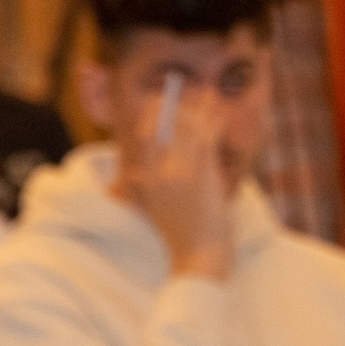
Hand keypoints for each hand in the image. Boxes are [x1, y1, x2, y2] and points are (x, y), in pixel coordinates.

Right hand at [115, 84, 234, 280]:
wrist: (198, 259)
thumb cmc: (182, 238)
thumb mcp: (151, 210)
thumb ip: (139, 190)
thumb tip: (126, 179)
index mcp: (143, 179)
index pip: (143, 137)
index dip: (151, 114)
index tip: (159, 98)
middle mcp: (155, 173)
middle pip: (163, 126)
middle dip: (175, 103)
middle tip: (188, 86)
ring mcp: (176, 173)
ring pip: (185, 129)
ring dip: (198, 107)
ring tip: (208, 92)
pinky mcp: (198, 177)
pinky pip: (203, 139)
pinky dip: (210, 121)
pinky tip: (218, 109)